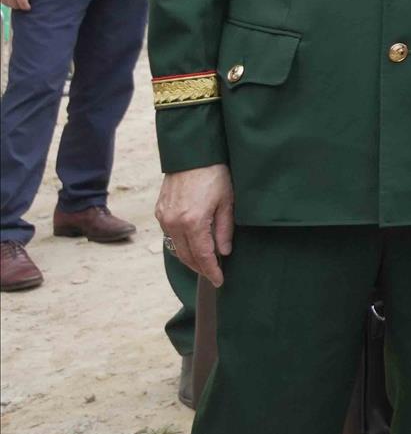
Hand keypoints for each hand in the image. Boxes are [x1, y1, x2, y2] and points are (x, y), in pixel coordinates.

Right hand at [155, 165, 234, 285]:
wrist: (192, 153)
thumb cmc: (215, 174)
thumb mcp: (227, 201)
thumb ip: (225, 229)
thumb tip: (224, 252)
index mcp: (193, 222)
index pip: (202, 256)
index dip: (211, 270)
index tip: (219, 280)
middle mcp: (174, 223)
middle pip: (186, 256)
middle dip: (200, 268)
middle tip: (213, 275)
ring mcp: (164, 217)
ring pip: (176, 247)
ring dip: (189, 257)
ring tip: (204, 263)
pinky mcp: (159, 211)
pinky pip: (169, 235)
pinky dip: (180, 244)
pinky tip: (192, 245)